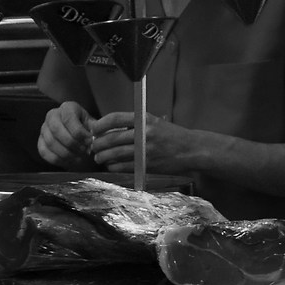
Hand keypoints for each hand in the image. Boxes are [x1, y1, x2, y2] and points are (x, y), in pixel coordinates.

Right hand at [37, 102, 92, 167]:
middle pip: (57, 130)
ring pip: (50, 143)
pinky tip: (70, 161)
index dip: (79, 132)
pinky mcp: (40, 141)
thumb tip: (94, 135)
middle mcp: (52, 115)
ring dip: (66, 153)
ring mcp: (44, 128)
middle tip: (84, 151)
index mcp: (67, 107)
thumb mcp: (93, 124)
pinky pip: (44, 152)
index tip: (90, 141)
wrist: (78, 134)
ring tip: (80, 157)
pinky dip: (58, 160)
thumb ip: (94, 129)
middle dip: (72, 143)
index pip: (69, 119)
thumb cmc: (87, 127)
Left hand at [87, 111, 223, 176]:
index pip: (115, 118)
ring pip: (115, 153)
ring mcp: (146, 149)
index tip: (93, 129)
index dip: (100, 124)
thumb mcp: (155, 123)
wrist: (191, 149)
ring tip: (99, 157)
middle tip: (93, 147)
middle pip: (111, 138)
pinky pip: (123, 166)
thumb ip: (135, 125)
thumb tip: (108, 131)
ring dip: (103, 156)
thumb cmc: (171, 136)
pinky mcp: (147, 164)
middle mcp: (144, 132)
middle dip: (98, 144)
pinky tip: (111, 165)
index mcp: (145, 119)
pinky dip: (114, 166)